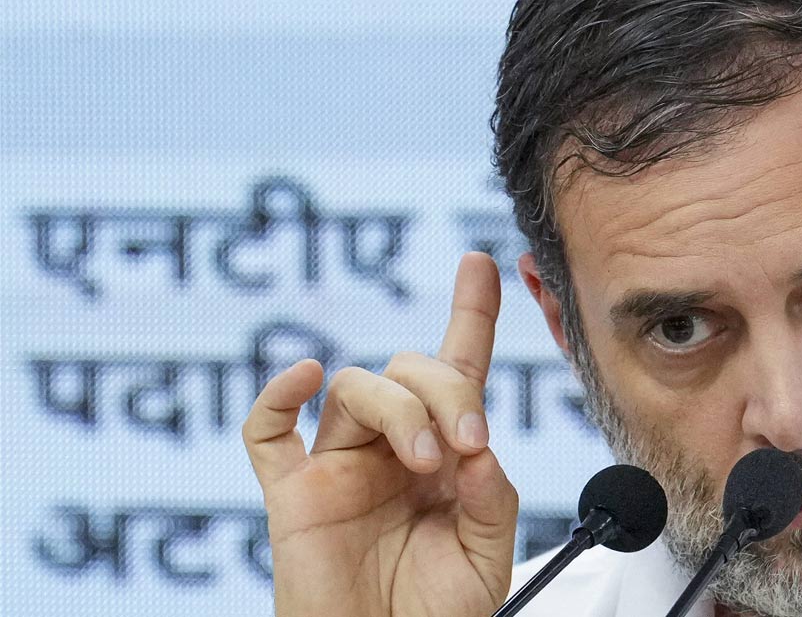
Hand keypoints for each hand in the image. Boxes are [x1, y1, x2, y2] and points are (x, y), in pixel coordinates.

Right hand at [243, 253, 517, 616]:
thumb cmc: (434, 612)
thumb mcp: (488, 557)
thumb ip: (491, 499)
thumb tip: (475, 448)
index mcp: (443, 454)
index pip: (457, 368)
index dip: (471, 313)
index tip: (482, 262)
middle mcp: (391, 446)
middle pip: (409, 368)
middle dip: (447, 393)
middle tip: (467, 447)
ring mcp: (339, 464)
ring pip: (356, 387)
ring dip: (400, 410)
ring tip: (428, 463)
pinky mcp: (293, 492)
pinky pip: (267, 430)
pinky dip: (277, 395)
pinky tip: (303, 377)